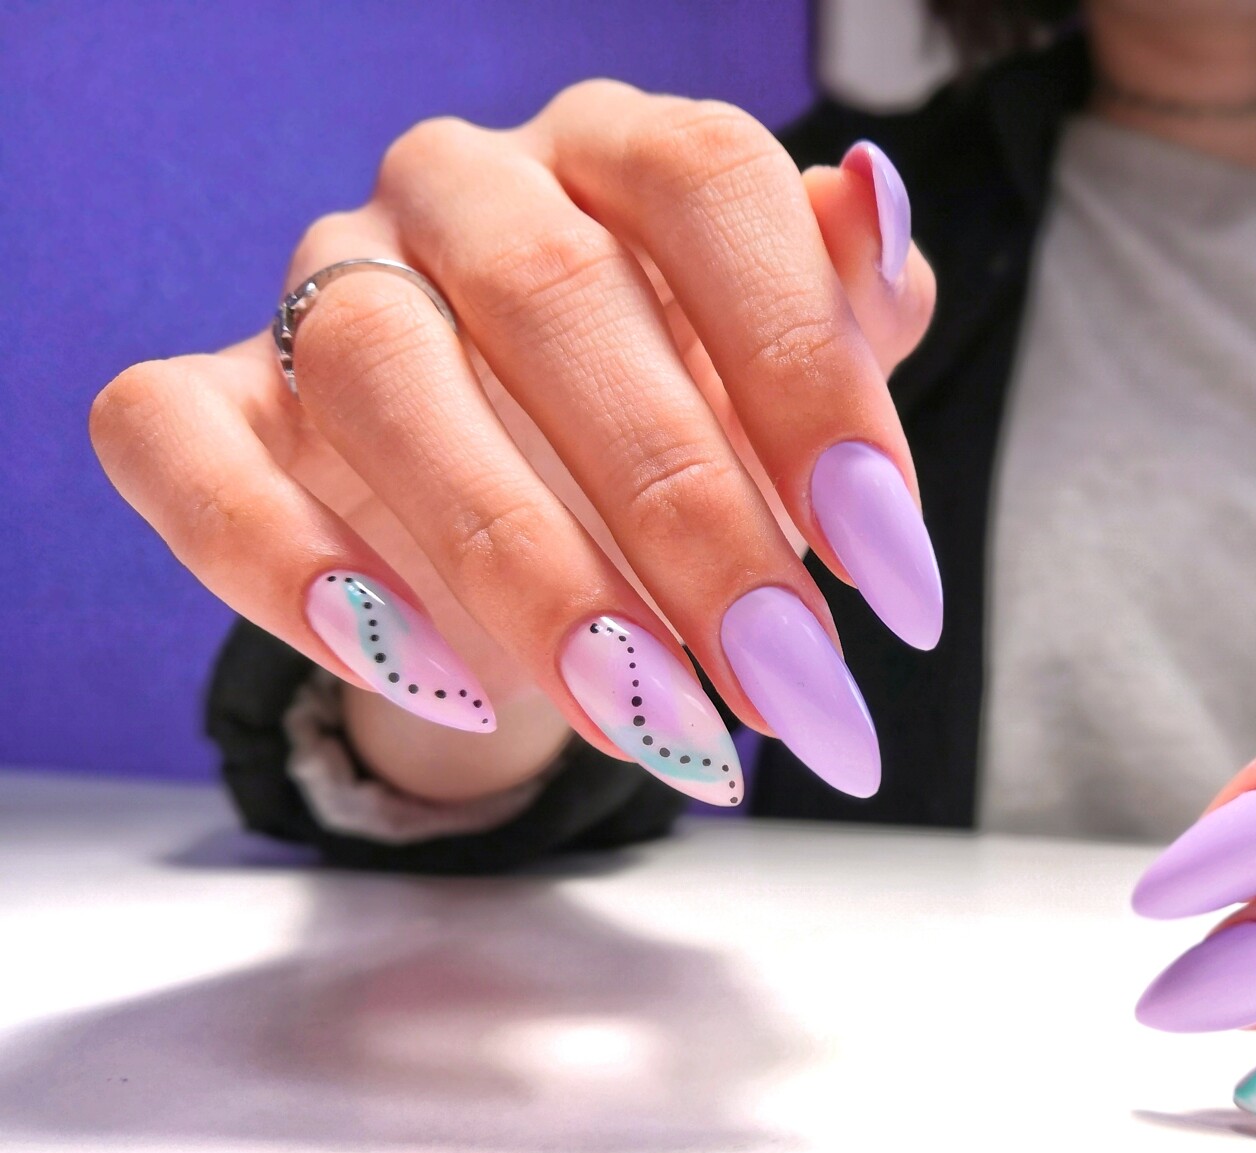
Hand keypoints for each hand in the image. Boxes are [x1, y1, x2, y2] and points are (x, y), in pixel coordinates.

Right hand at [90, 86, 938, 802]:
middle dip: (686, 512)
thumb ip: (849, 310)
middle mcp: (462, 189)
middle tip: (779, 678)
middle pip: (553, 294)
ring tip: (639, 715)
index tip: (886, 564)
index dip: (804, 368)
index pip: (706, 182)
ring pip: (377, 371)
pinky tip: (437, 683)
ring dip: (518, 564)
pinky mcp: (208, 402)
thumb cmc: (690, 435)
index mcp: (617, 151)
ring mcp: (322, 284)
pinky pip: (185, 454)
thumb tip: (883, 216)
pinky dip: (289, 570)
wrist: (549, 529)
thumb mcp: (789, 385)